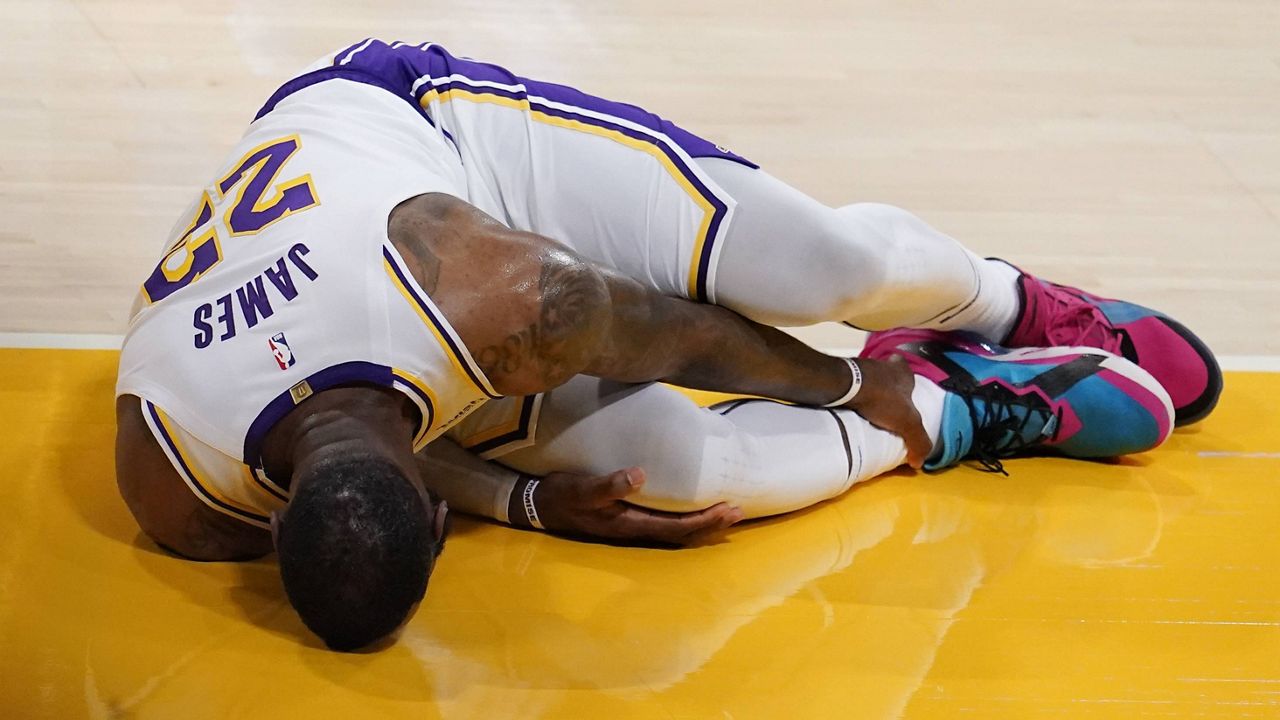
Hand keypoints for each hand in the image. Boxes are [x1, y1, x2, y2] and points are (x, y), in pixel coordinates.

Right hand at [532, 467, 743, 544]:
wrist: (539, 504)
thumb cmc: (562, 495)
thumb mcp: (581, 488)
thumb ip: (608, 484)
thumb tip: (640, 475)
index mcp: (629, 524)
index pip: (676, 527)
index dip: (704, 521)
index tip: (728, 509)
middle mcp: (635, 528)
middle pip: (682, 532)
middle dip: (711, 523)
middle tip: (738, 510)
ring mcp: (631, 524)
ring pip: (675, 528)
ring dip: (701, 521)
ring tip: (725, 510)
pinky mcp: (627, 515)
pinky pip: (665, 519)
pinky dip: (685, 514)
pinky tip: (692, 503)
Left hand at [843, 356, 932, 468]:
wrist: (847, 386)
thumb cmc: (883, 398)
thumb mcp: (908, 423)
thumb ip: (918, 441)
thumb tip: (918, 462)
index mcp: (903, 371)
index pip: (907, 372)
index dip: (906, 384)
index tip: (903, 398)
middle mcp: (884, 364)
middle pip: (888, 376)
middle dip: (887, 389)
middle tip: (885, 408)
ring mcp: (862, 367)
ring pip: (868, 379)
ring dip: (868, 392)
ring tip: (866, 412)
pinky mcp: (843, 374)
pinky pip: (850, 385)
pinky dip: (851, 396)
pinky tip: (850, 409)